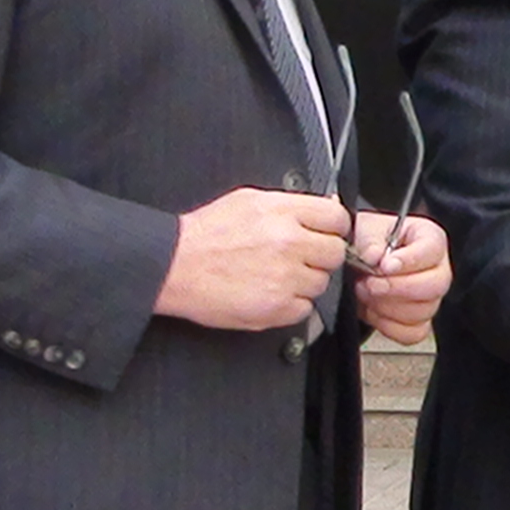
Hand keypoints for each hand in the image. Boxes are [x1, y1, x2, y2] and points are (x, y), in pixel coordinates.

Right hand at [155, 189, 349, 331]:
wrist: (173, 266)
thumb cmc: (204, 236)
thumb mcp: (248, 201)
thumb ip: (289, 206)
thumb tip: (322, 210)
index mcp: (281, 212)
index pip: (337, 219)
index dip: (334, 228)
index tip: (326, 234)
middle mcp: (287, 242)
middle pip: (335, 253)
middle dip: (320, 256)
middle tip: (299, 258)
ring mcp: (284, 277)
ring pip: (321, 283)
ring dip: (305, 282)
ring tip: (275, 275)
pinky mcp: (276, 307)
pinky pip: (305, 308)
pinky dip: (291, 305)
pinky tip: (270, 292)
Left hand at [349, 211, 448, 344]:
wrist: (360, 261)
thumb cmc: (372, 241)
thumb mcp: (367, 228)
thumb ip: (371, 239)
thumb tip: (375, 257)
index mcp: (431, 239)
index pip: (432, 251)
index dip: (409, 260)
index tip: (385, 265)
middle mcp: (438, 269)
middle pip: (435, 285)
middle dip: (397, 287)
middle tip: (371, 283)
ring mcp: (432, 298)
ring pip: (423, 311)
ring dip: (387, 306)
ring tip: (366, 292)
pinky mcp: (420, 321)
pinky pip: (413, 333)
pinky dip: (389, 326)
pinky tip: (374, 310)